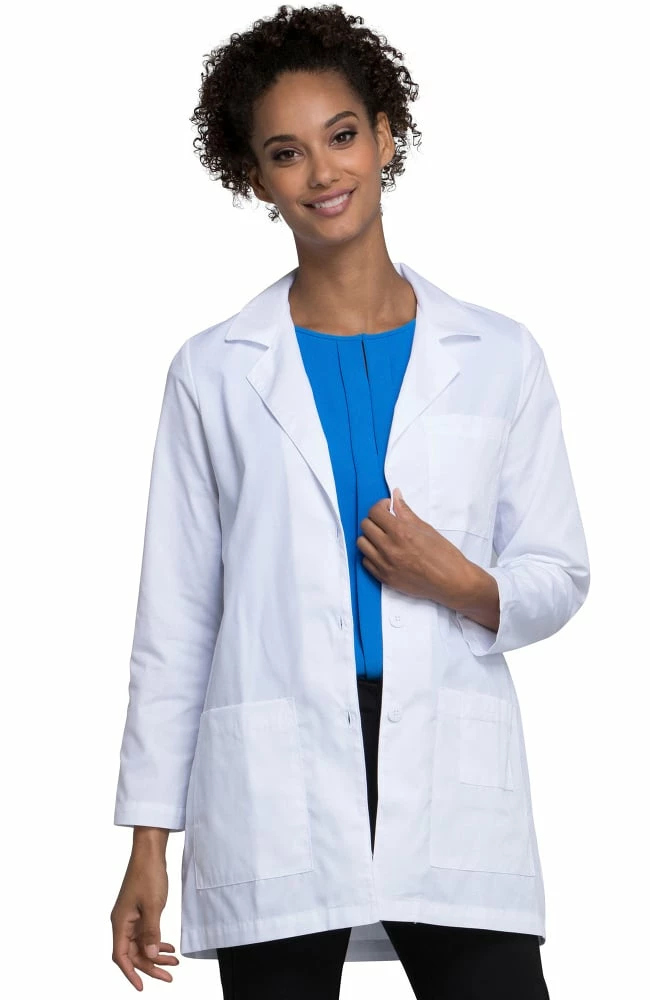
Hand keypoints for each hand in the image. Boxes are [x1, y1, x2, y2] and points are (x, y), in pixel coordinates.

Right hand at [111, 851, 178, 989]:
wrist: (150, 852)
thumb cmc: (148, 874)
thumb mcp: (153, 906)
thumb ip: (152, 932)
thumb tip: (151, 955)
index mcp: (120, 922)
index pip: (121, 956)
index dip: (130, 973)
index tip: (141, 986)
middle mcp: (123, 922)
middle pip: (133, 953)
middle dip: (150, 966)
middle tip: (169, 975)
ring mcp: (131, 917)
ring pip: (141, 944)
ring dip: (156, 954)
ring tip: (173, 962)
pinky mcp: (140, 911)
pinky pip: (146, 933)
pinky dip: (157, 941)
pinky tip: (169, 947)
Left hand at [356, 487, 477, 609]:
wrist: (451, 582)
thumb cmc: (444, 555)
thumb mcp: (426, 528)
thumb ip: (406, 512)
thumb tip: (396, 496)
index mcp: (401, 532)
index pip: (375, 512)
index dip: (380, 506)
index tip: (387, 508)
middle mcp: (389, 548)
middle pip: (365, 526)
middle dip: (375, 520)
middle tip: (386, 522)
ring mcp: (385, 564)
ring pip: (361, 543)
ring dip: (370, 537)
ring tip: (383, 537)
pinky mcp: (384, 578)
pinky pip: (366, 561)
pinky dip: (371, 554)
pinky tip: (383, 552)